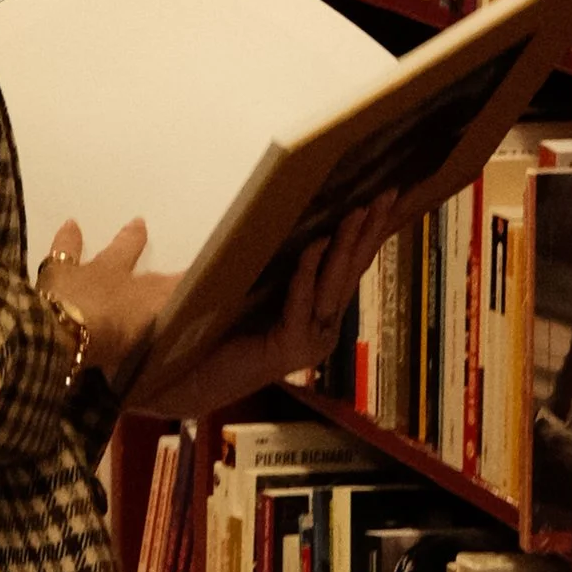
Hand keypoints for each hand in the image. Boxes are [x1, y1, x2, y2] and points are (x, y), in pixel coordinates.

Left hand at [39, 217, 175, 382]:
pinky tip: (71, 223)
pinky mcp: (61, 271)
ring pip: (115, 253)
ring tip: (139, 222)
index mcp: (143, 305)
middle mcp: (125, 284)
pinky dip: (70, 237)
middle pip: (150, 276)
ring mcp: (94, 274)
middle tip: (186, 266)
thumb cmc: (103, 345)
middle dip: (166, 272)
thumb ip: (147, 346)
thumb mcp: (132, 350)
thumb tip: (174, 354)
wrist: (62, 332)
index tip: (201, 285)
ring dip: (128, 240)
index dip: (185, 290)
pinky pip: (68, 249)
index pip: (171, 296)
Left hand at [159, 190, 400, 420]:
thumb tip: (287, 214)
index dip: (368, 232)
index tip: (385, 197)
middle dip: (369, 230)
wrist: (184, 378)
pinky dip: (307, 273)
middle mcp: (322, 328)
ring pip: (333, 285)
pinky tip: (315, 245)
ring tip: (358, 211)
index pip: (349, 267)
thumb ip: (273, 261)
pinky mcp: (288, 349)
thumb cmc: (213, 330)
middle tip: (387, 194)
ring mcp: (309, 341)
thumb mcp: (251, 286)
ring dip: (345, 245)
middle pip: (351, 271)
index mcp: (317, 312)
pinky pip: (302, 304)